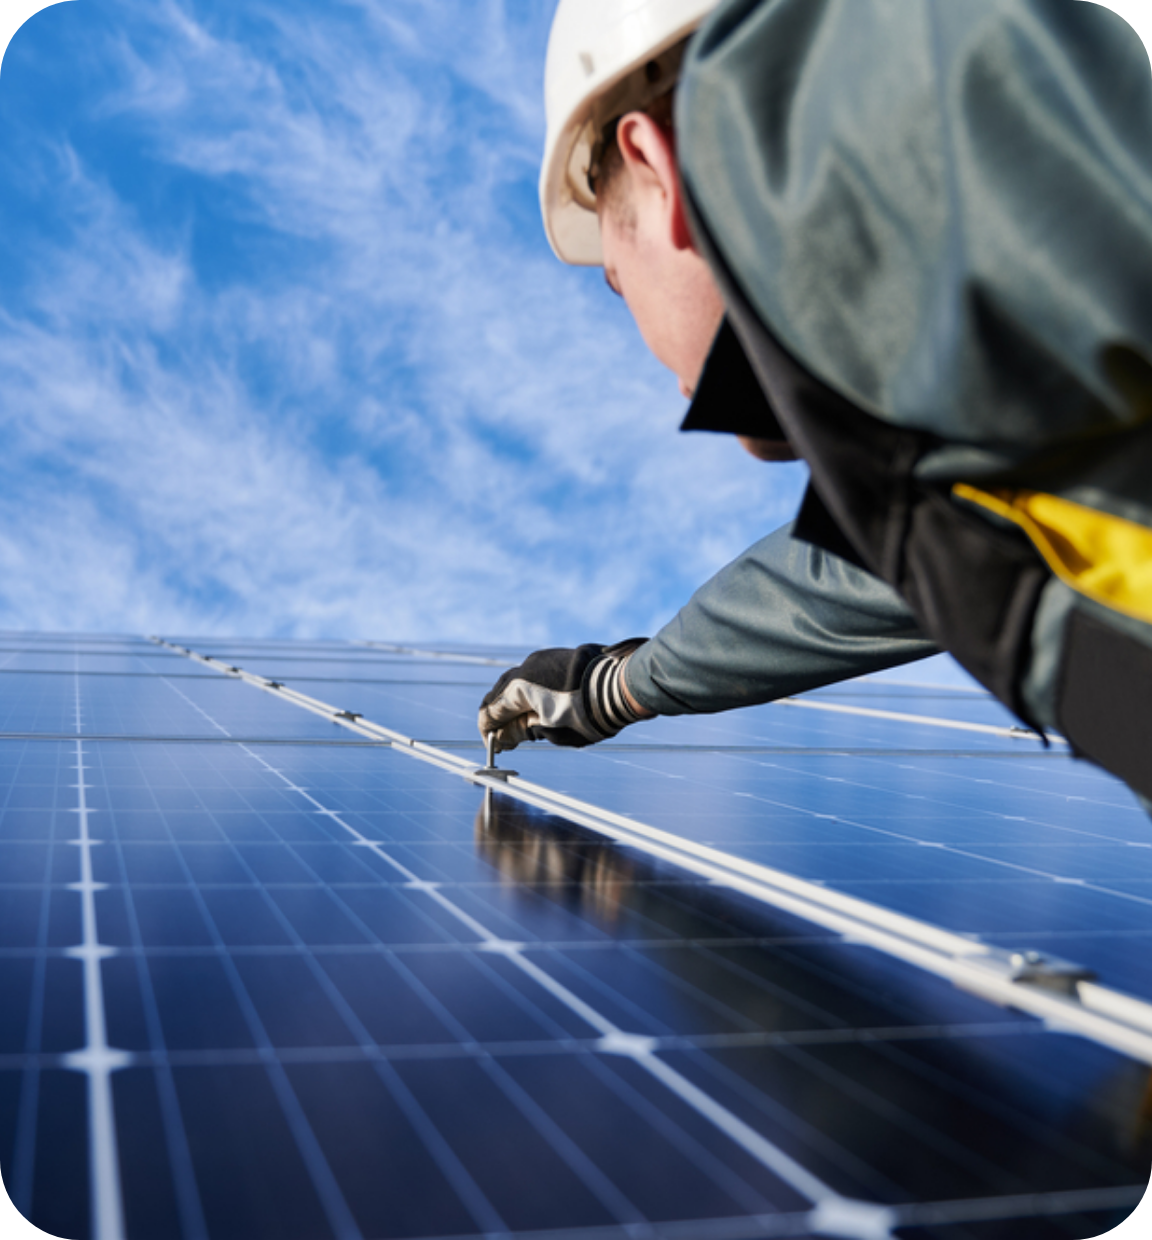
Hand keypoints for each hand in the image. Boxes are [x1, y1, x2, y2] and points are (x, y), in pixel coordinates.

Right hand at [478, 639, 649, 752]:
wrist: (621, 686)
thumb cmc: (588, 714)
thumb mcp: (552, 731)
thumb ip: (523, 732)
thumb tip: (504, 737)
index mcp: (519, 687)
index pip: (491, 711)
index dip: (488, 731)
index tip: (494, 746)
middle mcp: (526, 668)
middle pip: (500, 694)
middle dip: (500, 716)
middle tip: (506, 738)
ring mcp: (542, 659)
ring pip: (516, 682)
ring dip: (514, 703)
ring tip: (523, 724)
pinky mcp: (556, 657)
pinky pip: (533, 675)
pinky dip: (529, 692)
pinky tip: (538, 706)